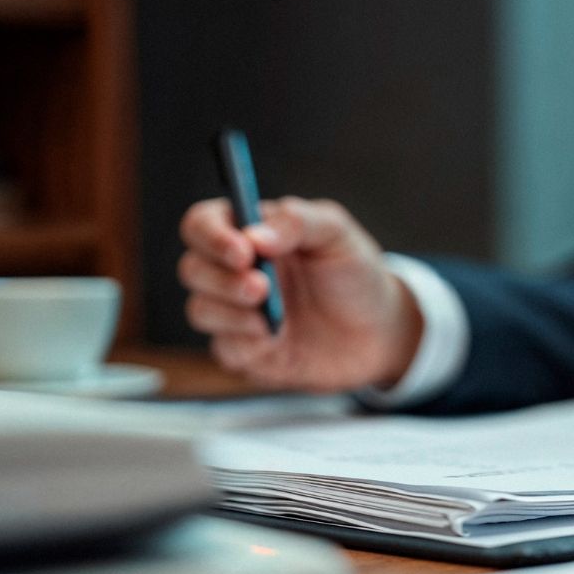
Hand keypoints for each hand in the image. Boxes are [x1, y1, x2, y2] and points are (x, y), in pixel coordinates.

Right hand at [178, 196, 421, 391]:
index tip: (242, 251)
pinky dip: (246, 344)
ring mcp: (238, 314)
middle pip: (192, 268)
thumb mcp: (337, 234)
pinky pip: (224, 349)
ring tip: (274, 318)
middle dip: (221, 279)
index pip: (202, 224)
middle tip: (262, 287)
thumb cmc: (356, 275)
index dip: (210, 236)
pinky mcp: (247, 352)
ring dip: (232, 313)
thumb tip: (254, 235)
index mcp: (250, 233)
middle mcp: (235, 272)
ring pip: (200, 310)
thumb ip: (297, 221)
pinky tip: (277, 339)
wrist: (381, 333)